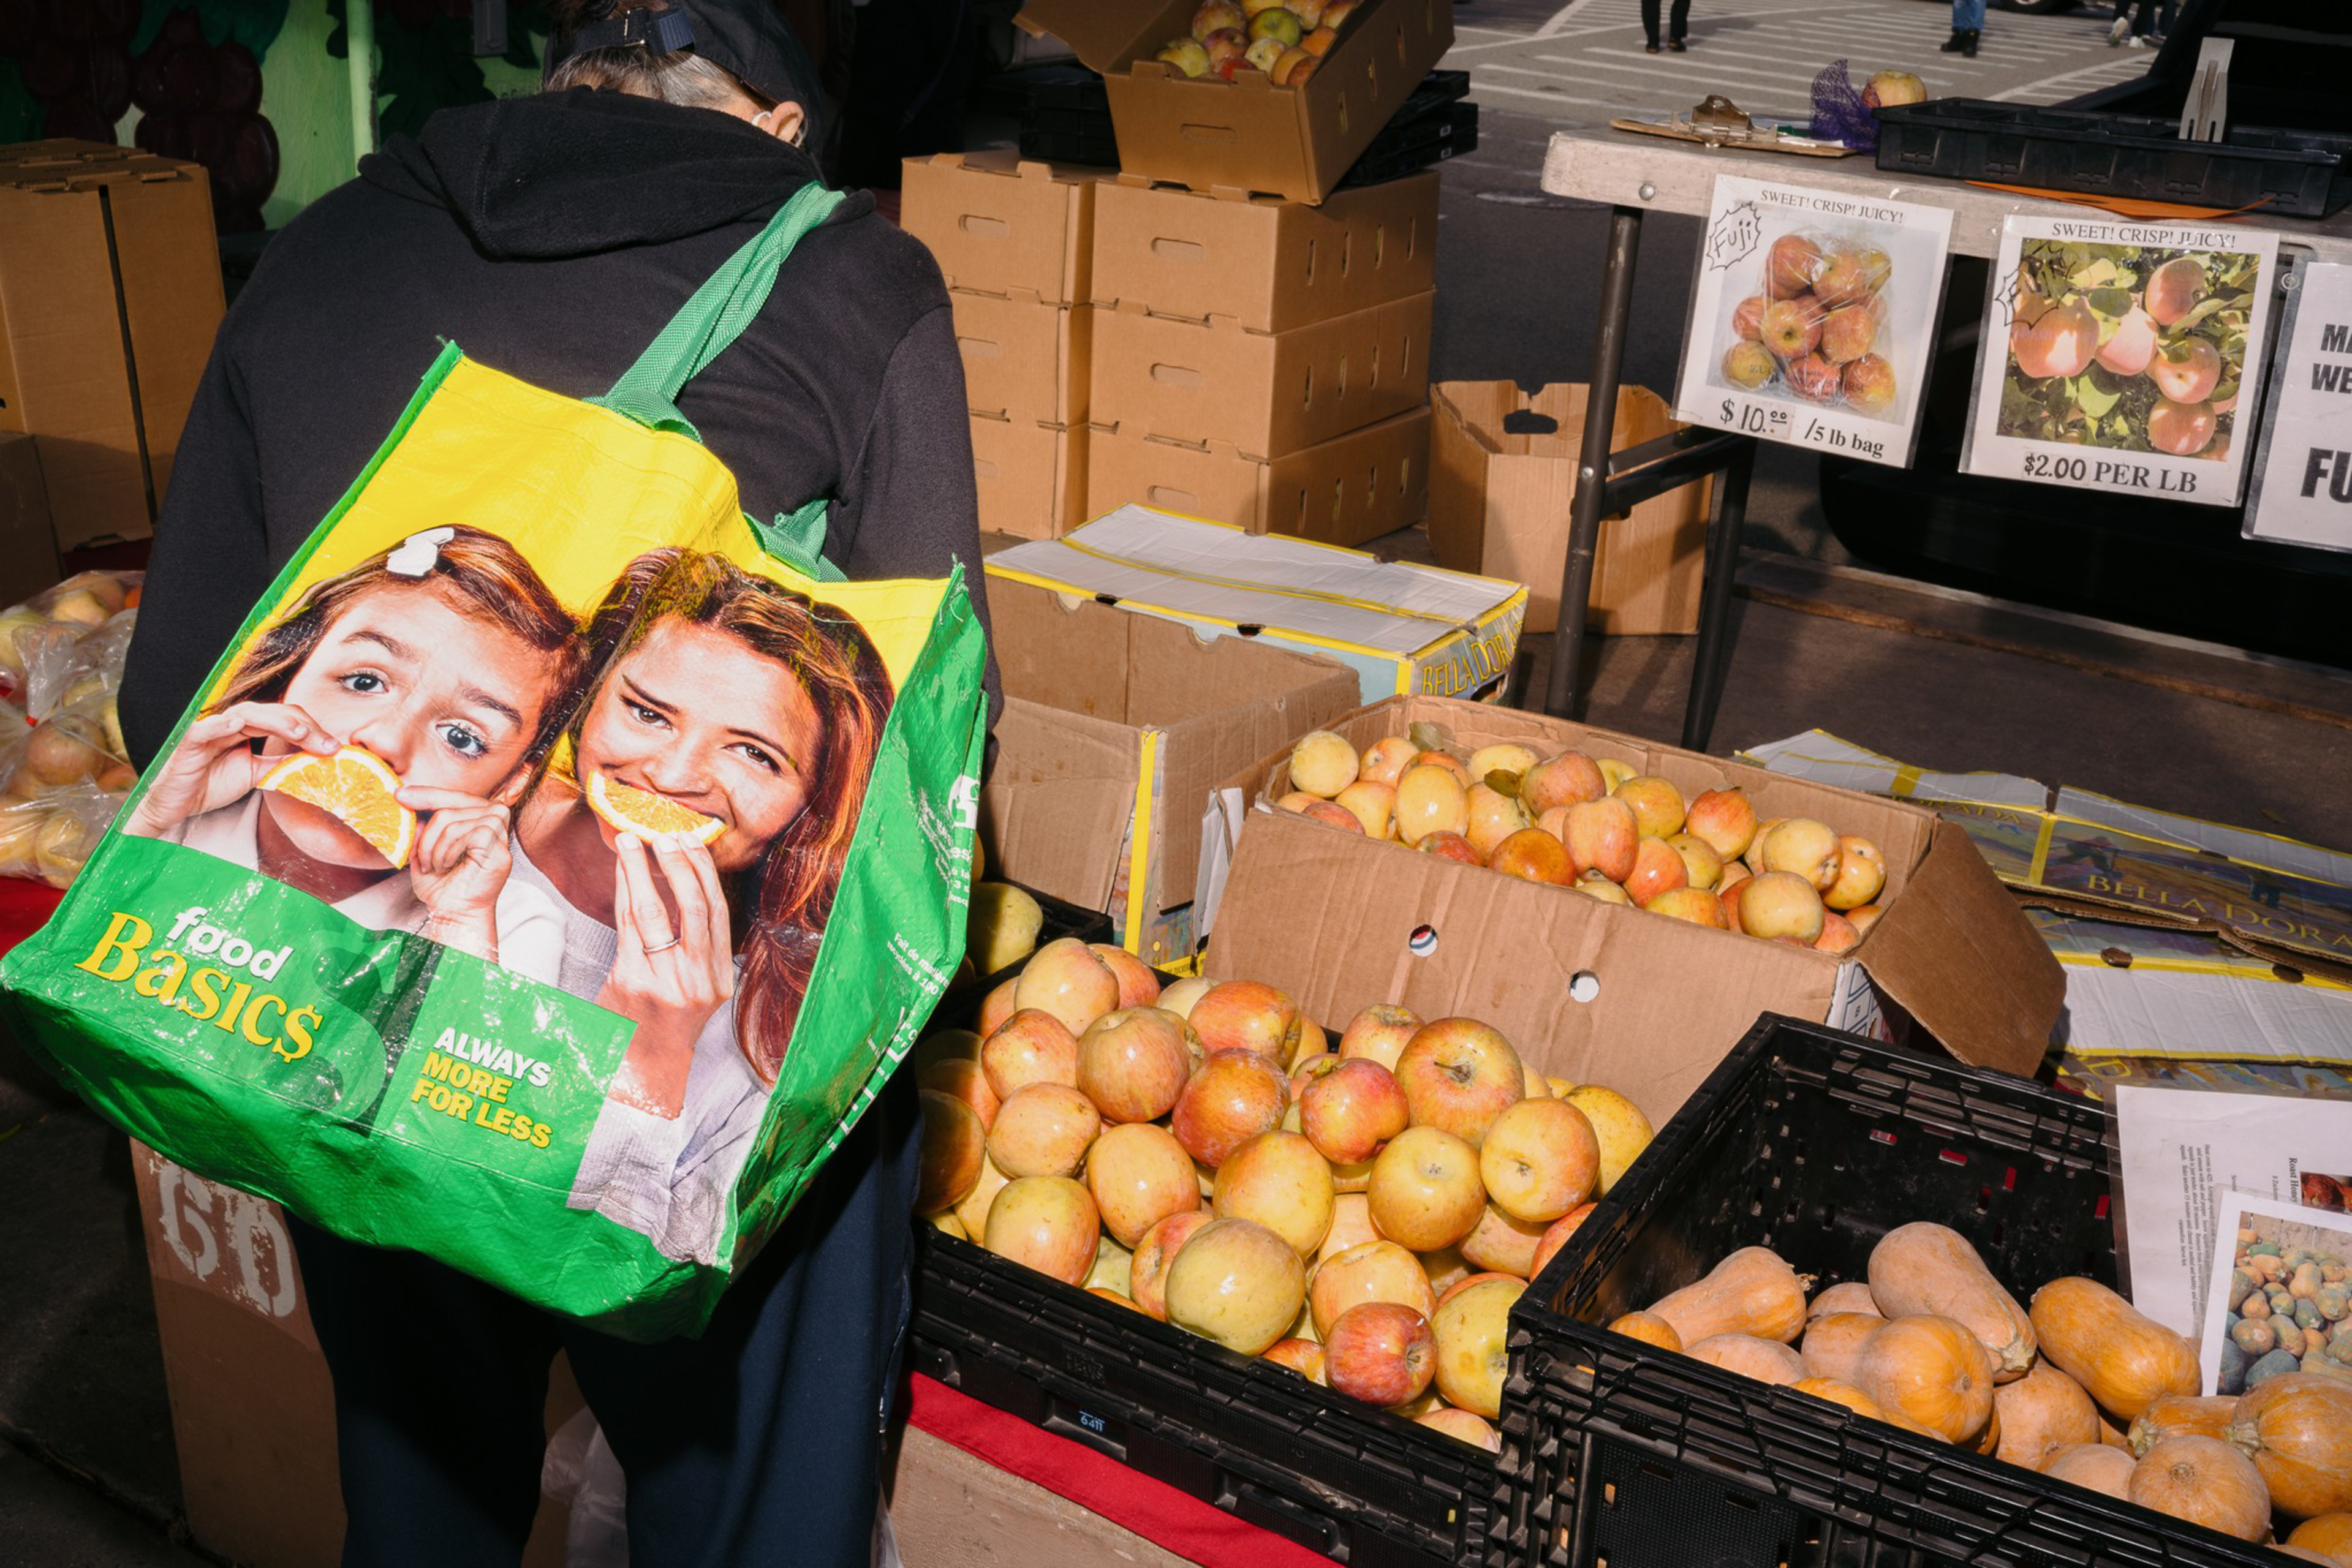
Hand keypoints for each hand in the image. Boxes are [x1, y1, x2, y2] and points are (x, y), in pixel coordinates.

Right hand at [124, 702, 335, 838]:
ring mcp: (212, 729)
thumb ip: (283, 764)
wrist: (177, 804)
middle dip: (302, 726)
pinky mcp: (190, 741)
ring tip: (298, 732)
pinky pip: (206, 729)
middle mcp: (233, 723)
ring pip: (246, 715)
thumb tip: (317, 761)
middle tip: (326, 743)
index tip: (335, 748)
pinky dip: (221, 725)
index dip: (312, 731)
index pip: (286, 720)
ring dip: (275, 721)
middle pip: (273, 713)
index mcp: (250, 728)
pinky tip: (237, 725)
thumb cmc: (213, 783)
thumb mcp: (258, 774)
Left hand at [401, 786, 514, 961]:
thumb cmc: (443, 887)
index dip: (427, 794)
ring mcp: (500, 831)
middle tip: (423, 859)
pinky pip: (464, 833)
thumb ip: (421, 827)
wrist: (455, 914)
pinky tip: (448, 866)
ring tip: (437, 867)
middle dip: (427, 834)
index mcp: (478, 815)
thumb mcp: (423, 850)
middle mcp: (494, 818)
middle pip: (451, 804)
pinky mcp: (500, 846)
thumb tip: (410, 804)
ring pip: (452, 821)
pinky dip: (447, 852)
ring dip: (435, 848)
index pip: (454, 796)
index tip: (400, 794)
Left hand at [597, 832, 733, 1118]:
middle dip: (681, 865)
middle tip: (666, 835)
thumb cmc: (657, 1026)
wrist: (633, 1075)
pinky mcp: (633, 983)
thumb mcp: (686, 990)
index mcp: (719, 981)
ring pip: (659, 912)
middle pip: (697, 908)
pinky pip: (628, 927)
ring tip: (633, 840)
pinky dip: (624, 893)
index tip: (693, 843)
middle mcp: (699, 982)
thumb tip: (679, 885)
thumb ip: (690, 948)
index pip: (718, 914)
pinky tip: (620, 872)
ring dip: (643, 870)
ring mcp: (667, 983)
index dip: (705, 874)